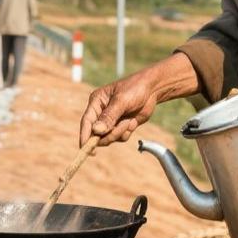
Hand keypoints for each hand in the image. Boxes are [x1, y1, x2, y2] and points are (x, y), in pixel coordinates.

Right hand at [79, 53, 197, 146]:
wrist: (152, 90)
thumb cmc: (135, 89)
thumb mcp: (121, 101)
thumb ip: (109, 117)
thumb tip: (96, 131)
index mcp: (96, 102)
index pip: (86, 122)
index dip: (85, 136)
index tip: (85, 148)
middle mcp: (101, 112)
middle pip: (97, 134)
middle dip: (109, 134)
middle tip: (122, 126)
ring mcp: (111, 121)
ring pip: (109, 138)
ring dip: (120, 133)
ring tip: (129, 121)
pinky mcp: (121, 126)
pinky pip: (120, 138)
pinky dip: (127, 133)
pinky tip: (133, 121)